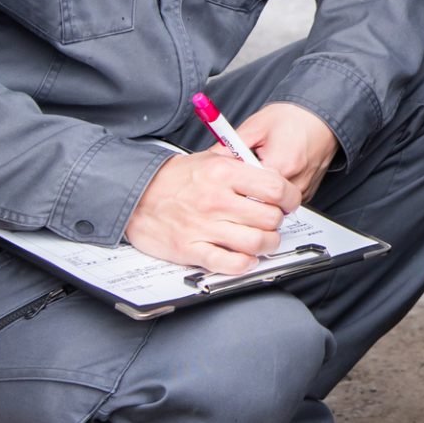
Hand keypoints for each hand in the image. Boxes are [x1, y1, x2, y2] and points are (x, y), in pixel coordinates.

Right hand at [125, 152, 301, 274]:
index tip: (287, 202)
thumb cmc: (173, 179)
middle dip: (277, 222)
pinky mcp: (190, 249)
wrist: (134, 195)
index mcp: (223, 173)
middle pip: (270, 218)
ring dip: (267, 244)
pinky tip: (246, 257)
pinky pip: (230, 264)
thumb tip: (273, 173)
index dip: (289, 197)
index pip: (275, 187)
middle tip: (272, 221)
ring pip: (257, 242)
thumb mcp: (208, 159)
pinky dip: (245, 263)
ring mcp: (203, 227)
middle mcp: (216, 200)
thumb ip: (241, 165)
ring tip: (264, 240)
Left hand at [234, 102, 339, 200]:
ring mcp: (304, 191)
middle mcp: (295, 183)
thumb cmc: (290, 118)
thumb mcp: (254, 127)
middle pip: (260, 202)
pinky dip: (277, 192)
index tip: (229, 179)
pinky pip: (286, 201)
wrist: (320, 116)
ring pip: (273, 204)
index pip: (248, 192)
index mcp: (280, 166)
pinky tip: (276, 172)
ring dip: (263, 192)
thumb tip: (208, 160)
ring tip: (263, 168)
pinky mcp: (309, 193)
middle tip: (244, 173)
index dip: (235, 185)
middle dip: (248, 190)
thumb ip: (230, 147)